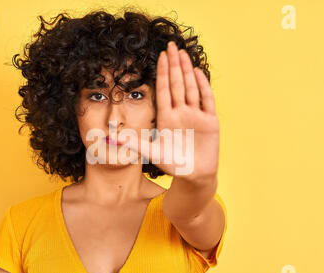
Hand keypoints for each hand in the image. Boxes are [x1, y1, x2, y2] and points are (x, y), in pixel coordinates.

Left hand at [125, 41, 219, 180]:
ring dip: (188, 71)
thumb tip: (114, 138)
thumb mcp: (152, 153)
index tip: (160, 56)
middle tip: (171, 45)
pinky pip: (207, 100)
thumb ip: (136, 144)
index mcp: (167, 117)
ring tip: (183, 53)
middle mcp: (181, 112)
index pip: (164, 90)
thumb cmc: (173, 164)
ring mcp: (196, 115)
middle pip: (177, 84)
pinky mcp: (210, 121)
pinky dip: (203, 87)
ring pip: (191, 88)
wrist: (194, 176)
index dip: (162, 73)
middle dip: (174, 65)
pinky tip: (198, 73)